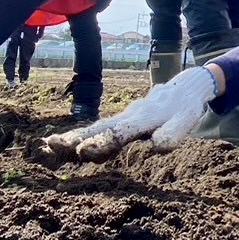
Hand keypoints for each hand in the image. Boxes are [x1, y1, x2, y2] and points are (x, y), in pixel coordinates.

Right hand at [42, 66, 216, 162]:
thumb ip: (173, 134)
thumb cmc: (186, 108)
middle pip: (100, 127)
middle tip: (53, 145)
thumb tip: (155, 146)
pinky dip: (84, 135)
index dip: (103, 142)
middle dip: (77, 137)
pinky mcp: (123, 120)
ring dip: (75, 136)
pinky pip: (102, 128)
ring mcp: (124, 116)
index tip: (84, 151)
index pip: (120, 132)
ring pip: (97, 127)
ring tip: (52, 145)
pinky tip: (70, 144)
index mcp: (144, 117)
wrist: (186, 88)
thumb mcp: (186, 121)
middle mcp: (129, 115)